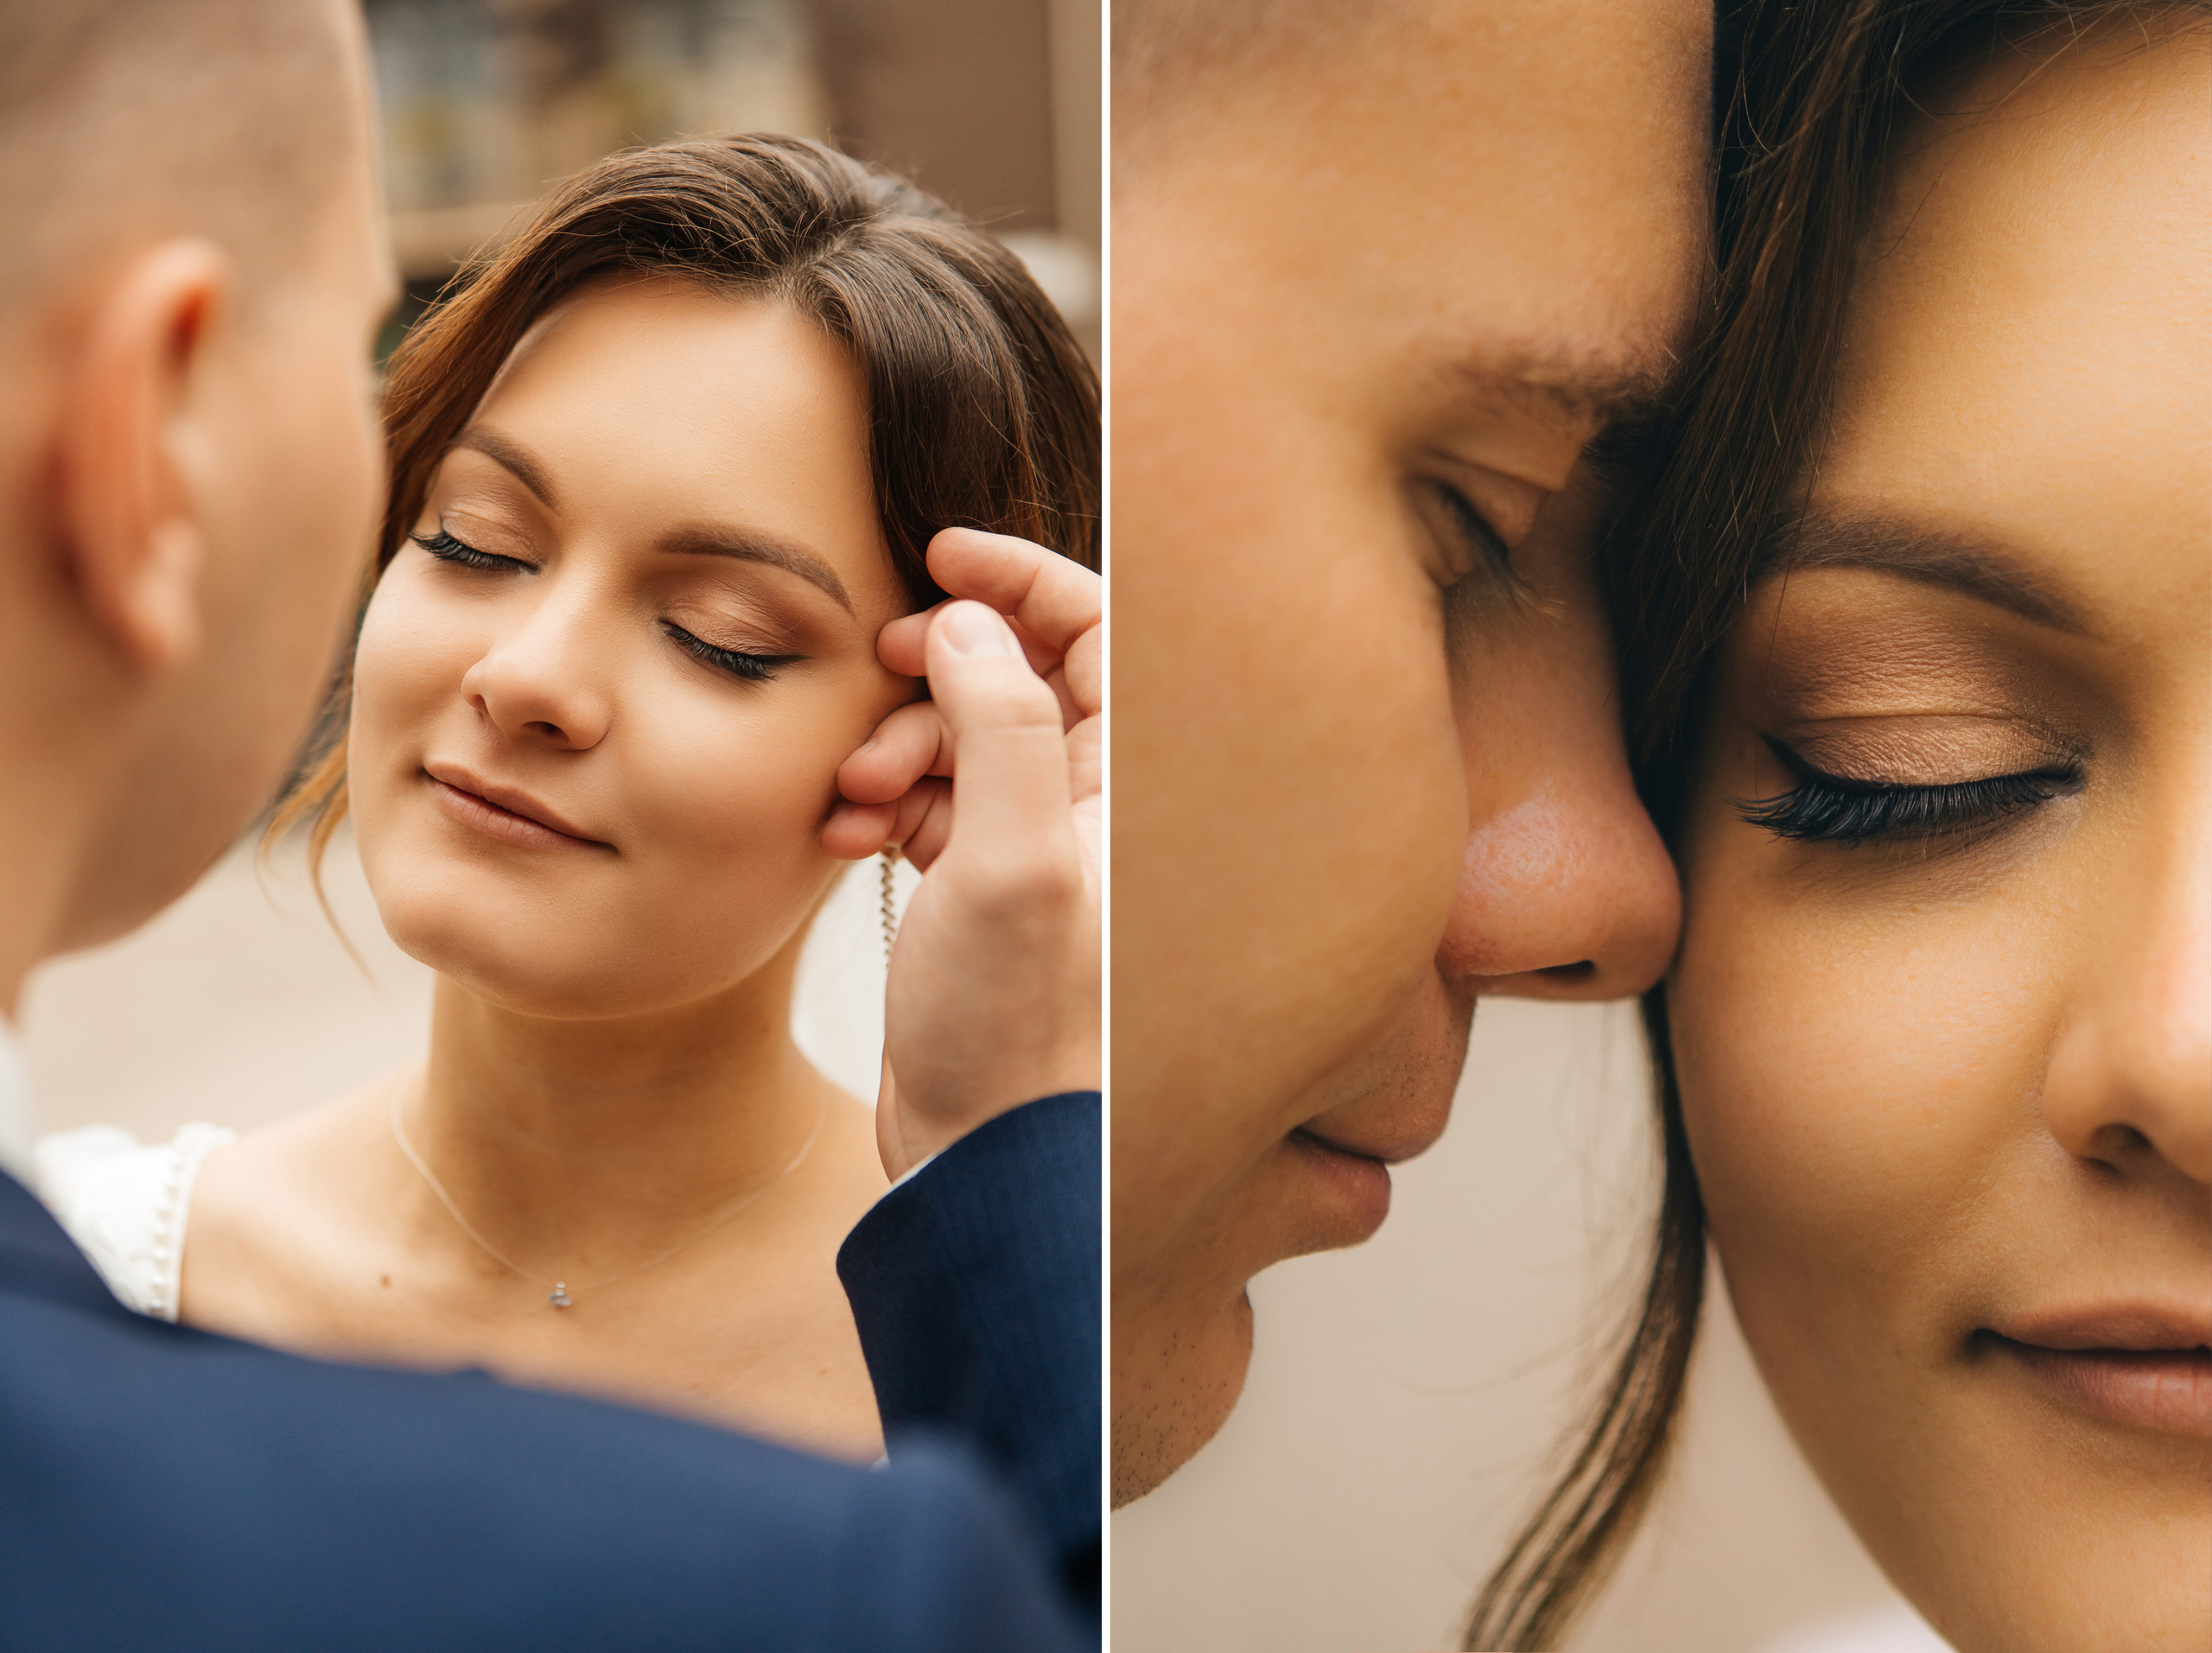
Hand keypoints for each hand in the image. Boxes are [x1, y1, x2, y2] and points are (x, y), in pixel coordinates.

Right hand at [824, 528, 1100, 1178]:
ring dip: (899, 743)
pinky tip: (844, 836)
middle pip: (1017, 674)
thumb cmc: (1019, 1031)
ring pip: (964, 735)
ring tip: (857, 796)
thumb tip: (969, 626)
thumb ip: (1002, 726)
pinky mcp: (984, 887)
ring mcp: (1038, 845)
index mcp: (1129, 786)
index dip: (1020, 579)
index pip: (1097, 629)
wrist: (986, 1155)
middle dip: (938, 671)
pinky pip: (933, 801)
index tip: (939, 556)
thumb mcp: (1012, 863)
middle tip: (879, 687)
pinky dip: (885, 802)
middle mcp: (1094, 806)